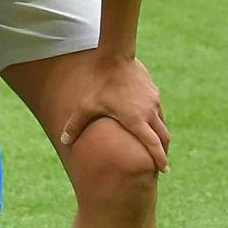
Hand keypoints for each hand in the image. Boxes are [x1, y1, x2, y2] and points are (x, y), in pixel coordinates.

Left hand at [60, 53, 168, 171]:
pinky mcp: (154, 93)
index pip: (153, 144)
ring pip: (163, 125)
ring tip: (156, 146)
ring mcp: (154, 102)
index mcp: (135, 119)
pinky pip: (159, 112)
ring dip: (161, 137)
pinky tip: (150, 124)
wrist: (116, 58)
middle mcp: (149, 112)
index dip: (159, 158)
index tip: (164, 170)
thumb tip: (63, 141)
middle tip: (161, 164)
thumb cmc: (100, 84)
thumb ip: (75, 124)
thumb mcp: (86, 105)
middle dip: (163, 151)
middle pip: (163, 137)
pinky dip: (157, 122)